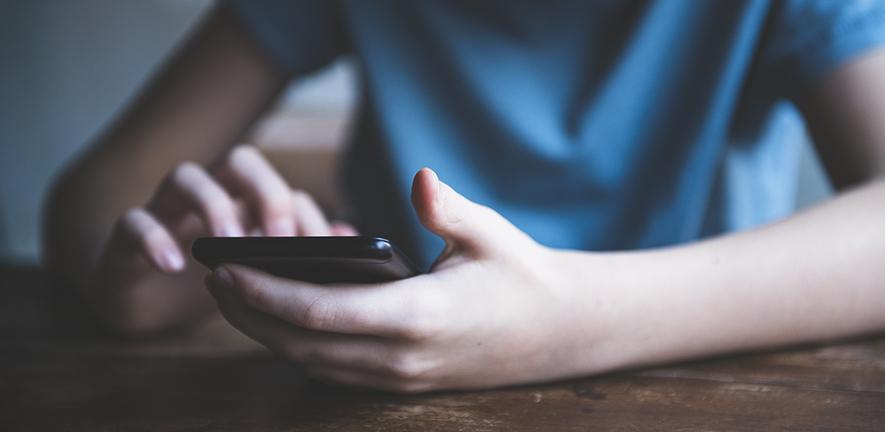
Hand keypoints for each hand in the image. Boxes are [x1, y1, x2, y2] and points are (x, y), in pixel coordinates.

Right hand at [91, 145, 355, 331]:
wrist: (140, 300)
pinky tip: (172, 265)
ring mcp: (167, 209)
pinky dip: (152, 237)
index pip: (285, 190)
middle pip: (241, 161)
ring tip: (228, 244)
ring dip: (213, 205)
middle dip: (267, 192)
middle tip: (282, 240)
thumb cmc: (207, 280)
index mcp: (246, 204)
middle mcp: (210, 195)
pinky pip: (134, 220)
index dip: (307, 217)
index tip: (323, 254)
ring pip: (186, 176)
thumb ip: (300, 254)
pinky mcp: (127, 235)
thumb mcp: (259, 274)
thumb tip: (349, 234)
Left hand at [206, 168, 604, 391]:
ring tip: (236, 300)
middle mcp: (402, 355)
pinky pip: (336, 373)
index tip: (226, 271)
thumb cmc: (521, 274)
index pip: (321, 311)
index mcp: (418, 314)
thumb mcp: (489, 233)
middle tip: (214, 280)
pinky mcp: (404, 383)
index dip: (265, 293)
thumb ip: (448, 208)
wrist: (559, 331)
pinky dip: (299, 349)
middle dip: (250, 315)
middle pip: (303, 344)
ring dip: (269, 335)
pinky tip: (282, 323)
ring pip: (314, 364)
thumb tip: (419, 177)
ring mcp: (402, 376)